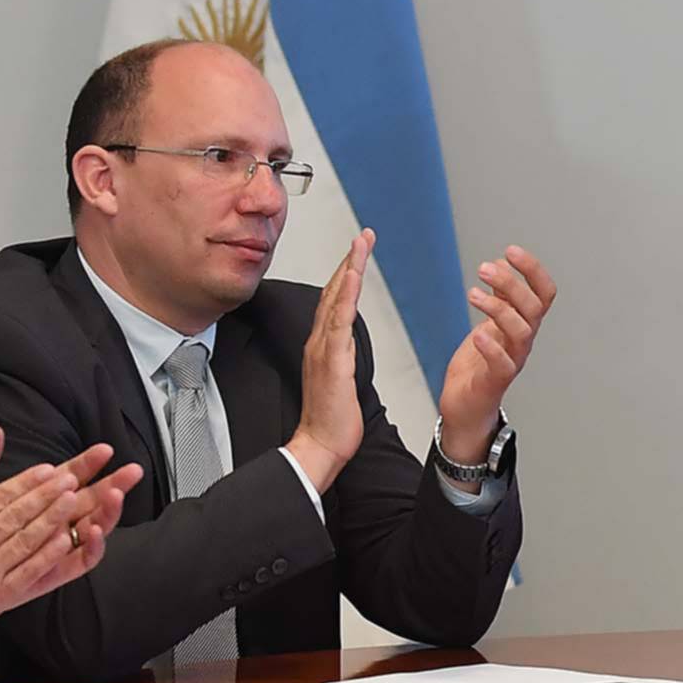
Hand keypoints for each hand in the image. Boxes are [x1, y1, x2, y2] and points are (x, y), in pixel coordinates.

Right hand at [0, 428, 119, 662]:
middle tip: (67, 478)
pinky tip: (65, 541)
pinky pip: (27, 572)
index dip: (23, 483)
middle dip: (44, 494)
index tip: (44, 471)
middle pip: (15, 515)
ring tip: (71, 500)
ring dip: (51, 518)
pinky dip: (47, 555)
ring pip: (25, 539)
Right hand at [286, 232, 374, 492]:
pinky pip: (339, 322)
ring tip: (361, 244)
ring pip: (336, 300)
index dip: (345, 275)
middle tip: (363, 236)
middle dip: (348, 261)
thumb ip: (341, 360)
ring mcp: (323, 350)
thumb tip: (346, 347)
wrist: (319, 446)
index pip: (335, 302)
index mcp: (323, 347)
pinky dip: (345, 296)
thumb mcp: (339, 382)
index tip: (357, 253)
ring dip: (348, 269)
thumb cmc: (331, 421)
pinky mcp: (331, 361)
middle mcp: (319, 342)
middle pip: (333, 292)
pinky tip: (352, 277)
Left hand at [437, 245, 558, 472]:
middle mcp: (522, 342)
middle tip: (485, 269)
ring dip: (498, 308)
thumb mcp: (489, 324)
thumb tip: (500, 266)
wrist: (465, 406)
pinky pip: (503, 364)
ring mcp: (512, 361)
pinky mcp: (496, 381)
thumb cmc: (478, 366)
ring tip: (474, 293)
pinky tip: (476, 334)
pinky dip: (492, 347)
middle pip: (533, 308)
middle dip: (511, 283)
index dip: (532, 270)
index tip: (511, 251)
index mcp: (523, 325)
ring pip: (521, 331)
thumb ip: (499, 299)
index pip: (544, 294)